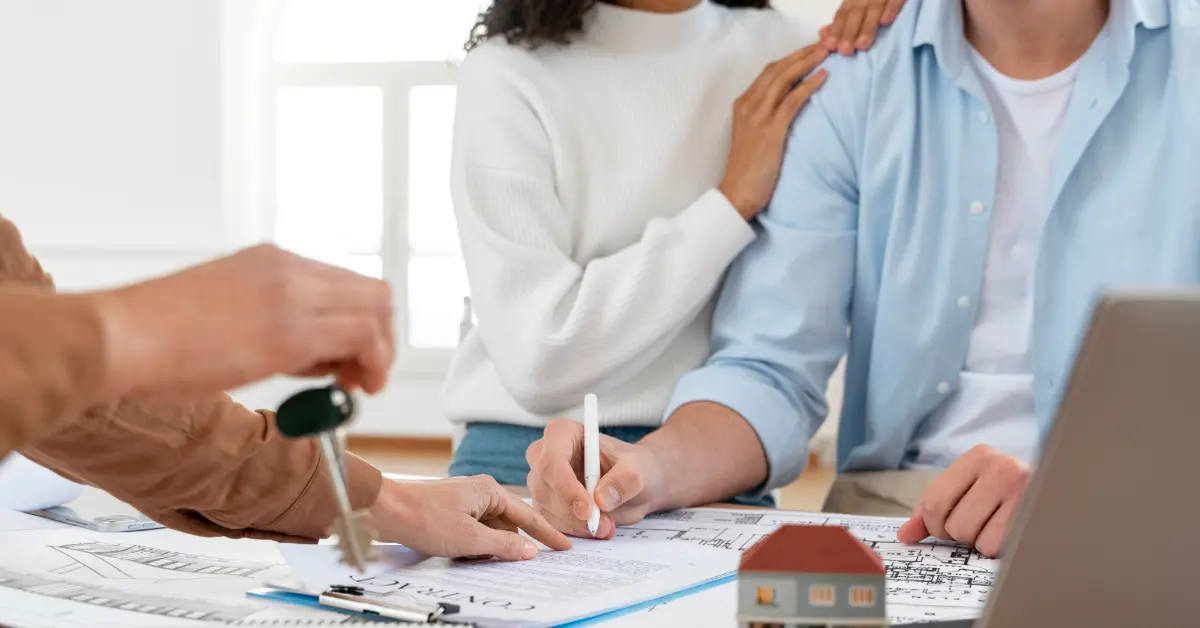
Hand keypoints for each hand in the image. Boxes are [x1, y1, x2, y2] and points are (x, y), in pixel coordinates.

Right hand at [89, 244, 394, 398]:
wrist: (118, 337)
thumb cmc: (153, 337)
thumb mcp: (224, 311)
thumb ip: (270, 322)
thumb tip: (309, 356)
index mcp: (269, 261)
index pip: (343, 283)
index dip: (359, 323)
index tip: (350, 358)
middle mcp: (288, 268)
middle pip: (371, 292)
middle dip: (380, 337)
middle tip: (363, 375)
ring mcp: (293, 294)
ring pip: (376, 308)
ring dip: (379, 352)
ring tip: (356, 386)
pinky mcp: (292, 330)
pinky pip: (362, 336)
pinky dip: (372, 363)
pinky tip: (350, 388)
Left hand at [370, 476, 571, 559]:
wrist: (386, 511)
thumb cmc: (424, 518)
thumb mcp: (470, 538)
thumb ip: (503, 545)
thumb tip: (529, 551)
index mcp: (490, 491)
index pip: (528, 516)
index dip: (548, 533)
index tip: (565, 546)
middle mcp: (480, 492)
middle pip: (510, 523)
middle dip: (516, 543)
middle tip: (534, 559)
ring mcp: (466, 502)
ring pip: (491, 530)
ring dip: (493, 547)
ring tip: (490, 558)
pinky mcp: (453, 513)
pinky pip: (476, 532)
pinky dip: (478, 545)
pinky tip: (471, 555)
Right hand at [526, 419, 664, 538]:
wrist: (635, 485)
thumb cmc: (634, 467)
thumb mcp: (638, 469)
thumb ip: (624, 480)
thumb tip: (601, 499)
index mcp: (562, 434)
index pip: (552, 460)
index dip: (566, 488)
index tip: (588, 510)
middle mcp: (544, 456)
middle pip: (544, 488)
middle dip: (572, 513)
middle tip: (604, 525)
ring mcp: (542, 482)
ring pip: (545, 510)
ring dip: (576, 526)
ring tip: (607, 526)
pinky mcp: (545, 505)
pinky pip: (549, 525)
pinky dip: (574, 532)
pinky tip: (597, 529)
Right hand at [718, 44, 828, 219]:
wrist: (737, 192)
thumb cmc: (748, 169)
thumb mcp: (752, 135)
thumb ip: (764, 116)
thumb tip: (788, 104)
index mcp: (742, 105)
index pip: (768, 72)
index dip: (790, 58)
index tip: (809, 51)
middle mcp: (748, 106)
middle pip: (777, 69)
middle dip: (802, 53)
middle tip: (824, 44)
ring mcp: (758, 117)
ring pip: (784, 79)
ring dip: (807, 62)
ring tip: (827, 53)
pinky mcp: (771, 131)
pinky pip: (792, 101)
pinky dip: (809, 86)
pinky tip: (823, 77)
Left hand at [819, 0, 905, 55]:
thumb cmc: (872, 1)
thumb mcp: (855, 5)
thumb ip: (841, 20)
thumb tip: (822, 34)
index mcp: (854, 0)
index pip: (842, 14)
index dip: (836, 30)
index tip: (830, 46)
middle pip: (855, 13)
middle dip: (849, 32)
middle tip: (845, 51)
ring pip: (873, 9)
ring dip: (867, 27)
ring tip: (862, 45)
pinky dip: (890, 9)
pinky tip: (885, 22)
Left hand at [896, 445, 1031, 557]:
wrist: (1066, 487)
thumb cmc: (1009, 492)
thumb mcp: (971, 487)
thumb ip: (933, 508)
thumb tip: (905, 535)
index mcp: (978, 456)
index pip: (933, 501)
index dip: (933, 524)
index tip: (943, 527)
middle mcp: (1001, 467)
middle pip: (951, 524)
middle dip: (958, 534)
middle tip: (977, 524)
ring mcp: (1023, 491)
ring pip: (973, 539)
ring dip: (981, 541)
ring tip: (999, 524)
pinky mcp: (1036, 515)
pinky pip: (997, 548)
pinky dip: (1001, 548)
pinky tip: (1013, 532)